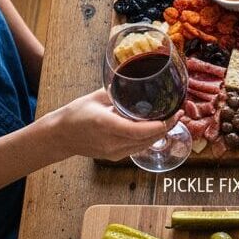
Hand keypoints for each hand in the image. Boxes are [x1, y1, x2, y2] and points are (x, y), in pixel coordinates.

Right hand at [44, 89, 175, 161]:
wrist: (59, 136)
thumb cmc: (75, 113)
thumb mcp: (96, 98)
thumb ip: (118, 93)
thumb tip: (137, 82)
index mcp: (106, 125)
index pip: (141, 130)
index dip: (161, 124)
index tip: (173, 113)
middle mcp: (112, 142)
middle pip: (148, 139)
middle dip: (167, 126)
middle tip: (179, 113)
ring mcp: (114, 152)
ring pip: (146, 145)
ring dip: (161, 133)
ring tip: (172, 119)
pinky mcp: (115, 156)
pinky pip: (138, 148)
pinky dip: (150, 138)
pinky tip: (157, 128)